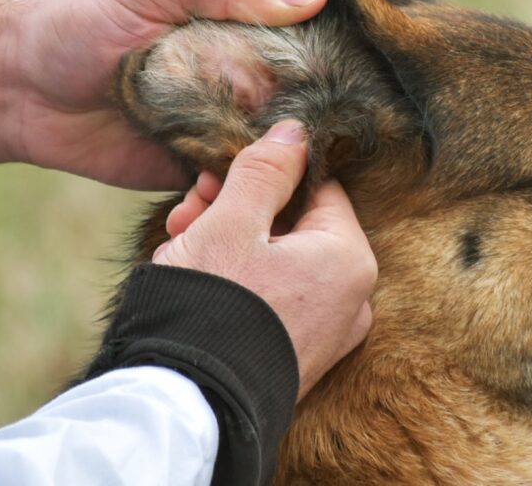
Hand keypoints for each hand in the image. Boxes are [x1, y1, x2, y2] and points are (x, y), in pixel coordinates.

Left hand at [0, 0, 327, 187]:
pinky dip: (235, 185)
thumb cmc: (79, 20)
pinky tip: (211, 190)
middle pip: (301, 78)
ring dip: (267, 151)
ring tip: (229, 157)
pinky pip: (243, 172)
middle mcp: (242, 50)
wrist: (22, 90)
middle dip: (291, 103)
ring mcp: (229, 105)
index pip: (304, 12)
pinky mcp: (209, 153)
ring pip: (279, 131)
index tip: (305, 65)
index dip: (313, 38)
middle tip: (254, 115)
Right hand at [153, 120, 376, 399]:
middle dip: (236, 208)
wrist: (191, 401)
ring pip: (278, 261)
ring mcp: (327, 332)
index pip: (315, 188)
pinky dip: (239, 280)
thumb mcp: (233, 219)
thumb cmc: (215, 301)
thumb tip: (297, 129)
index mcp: (348, 256)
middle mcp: (351, 297)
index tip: (215, 175)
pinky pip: (274, 299)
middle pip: (292, 225)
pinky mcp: (300, 355)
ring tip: (180, 240)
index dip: (263, 174)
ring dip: (229, 240)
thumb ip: (266, 169)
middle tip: (189, 207)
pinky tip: (197, 273)